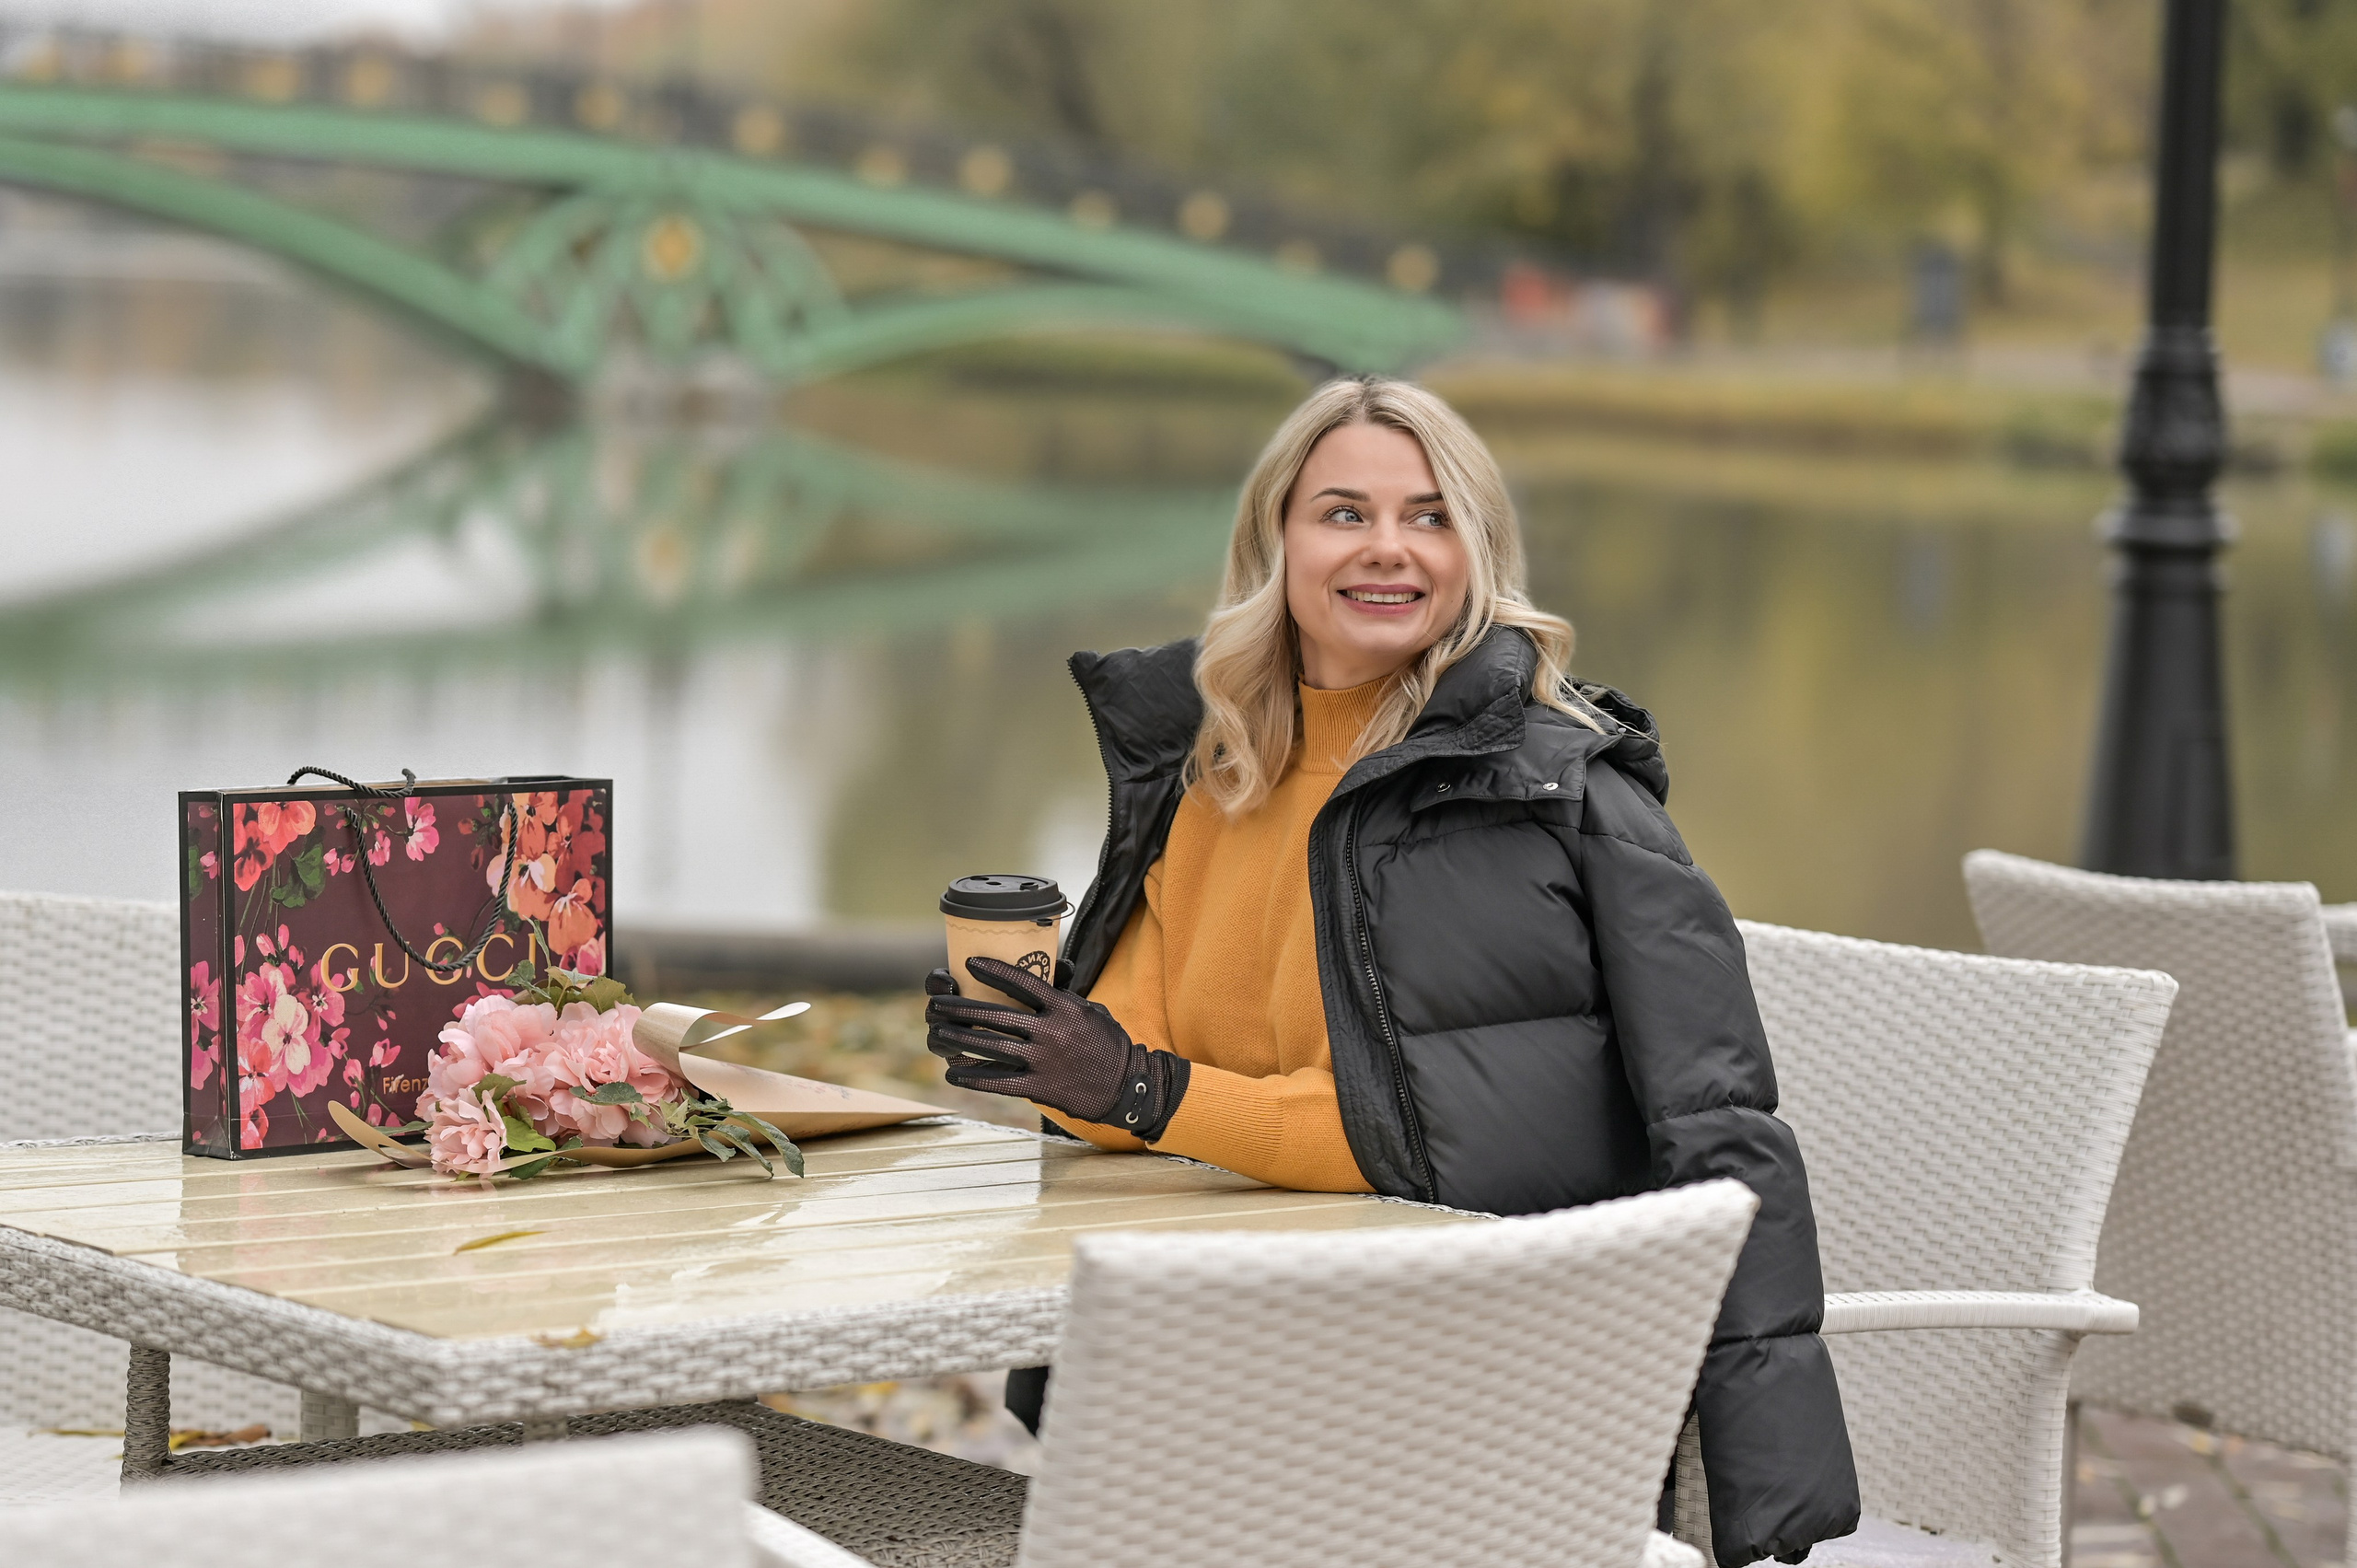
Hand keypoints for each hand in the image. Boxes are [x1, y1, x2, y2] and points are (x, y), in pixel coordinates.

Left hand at [925, 957, 1186, 1137]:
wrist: (1127, 1085)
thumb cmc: (1108, 1043)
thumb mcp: (1090, 1010)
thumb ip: (1062, 997)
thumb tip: (1041, 977)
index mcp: (1064, 1007)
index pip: (1022, 982)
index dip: (994, 971)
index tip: (971, 963)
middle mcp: (1051, 1031)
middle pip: (996, 1016)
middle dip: (961, 1008)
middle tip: (938, 1004)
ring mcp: (1043, 1060)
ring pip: (991, 1047)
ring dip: (959, 1039)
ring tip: (938, 1033)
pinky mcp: (1039, 1087)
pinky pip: (998, 1081)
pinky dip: (973, 1076)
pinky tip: (954, 1071)